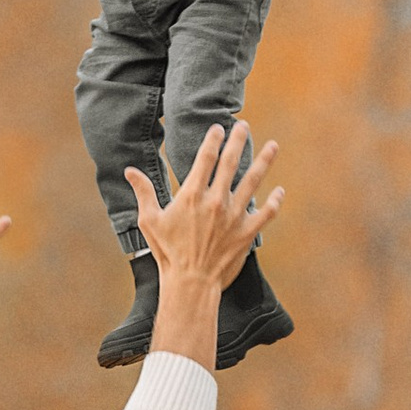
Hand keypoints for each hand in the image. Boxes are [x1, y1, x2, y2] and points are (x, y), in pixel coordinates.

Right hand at [132, 121, 282, 363]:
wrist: (191, 283)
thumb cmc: (167, 252)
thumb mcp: (150, 221)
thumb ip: (143, 192)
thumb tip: (130, 171)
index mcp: (192, 195)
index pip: (206, 158)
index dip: (213, 139)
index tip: (219, 127)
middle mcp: (216, 201)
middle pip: (231, 163)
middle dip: (239, 141)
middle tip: (244, 125)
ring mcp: (234, 216)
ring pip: (253, 182)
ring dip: (264, 162)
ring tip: (273, 146)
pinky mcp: (247, 233)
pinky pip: (266, 213)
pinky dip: (275, 201)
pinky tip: (280, 191)